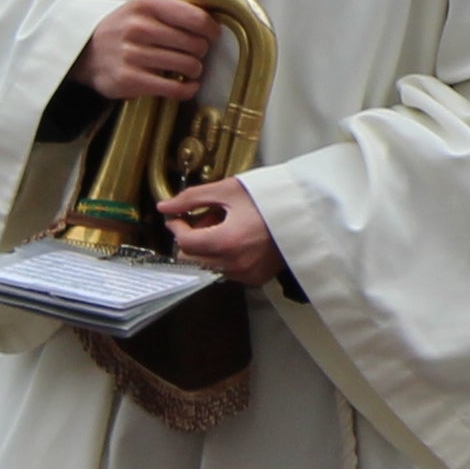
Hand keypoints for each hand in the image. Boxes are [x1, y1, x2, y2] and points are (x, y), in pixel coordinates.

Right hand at [83, 0, 216, 102]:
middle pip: (195, 44)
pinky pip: (173, 88)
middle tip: (197, 52)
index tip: (213, 34)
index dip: (212, 28)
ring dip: (195, 70)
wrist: (86, 53)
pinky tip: (188, 85)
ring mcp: (132, 54)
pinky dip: (187, 90)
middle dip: (202, 50)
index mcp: (146, 5)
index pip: (196, 18)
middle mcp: (138, 28)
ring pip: (187, 66)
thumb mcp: (142, 3)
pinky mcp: (129, 79)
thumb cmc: (123, 28)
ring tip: (190, 67)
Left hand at [154, 174, 278, 284]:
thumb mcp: (228, 190)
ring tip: (227, 226)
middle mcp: (235, 263)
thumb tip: (165, 206)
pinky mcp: (255, 278)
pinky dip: (224, 256)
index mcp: (227, 241)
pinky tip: (238, 238)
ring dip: (208, 247)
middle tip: (208, 217)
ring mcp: (246, 273)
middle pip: (191, 257)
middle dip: (192, 237)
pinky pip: (226, 271)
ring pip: (207, 265)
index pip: (184, 242)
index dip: (177, 226)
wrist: (304, 212)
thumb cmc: (271, 198)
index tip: (180, 215)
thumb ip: (192, 198)